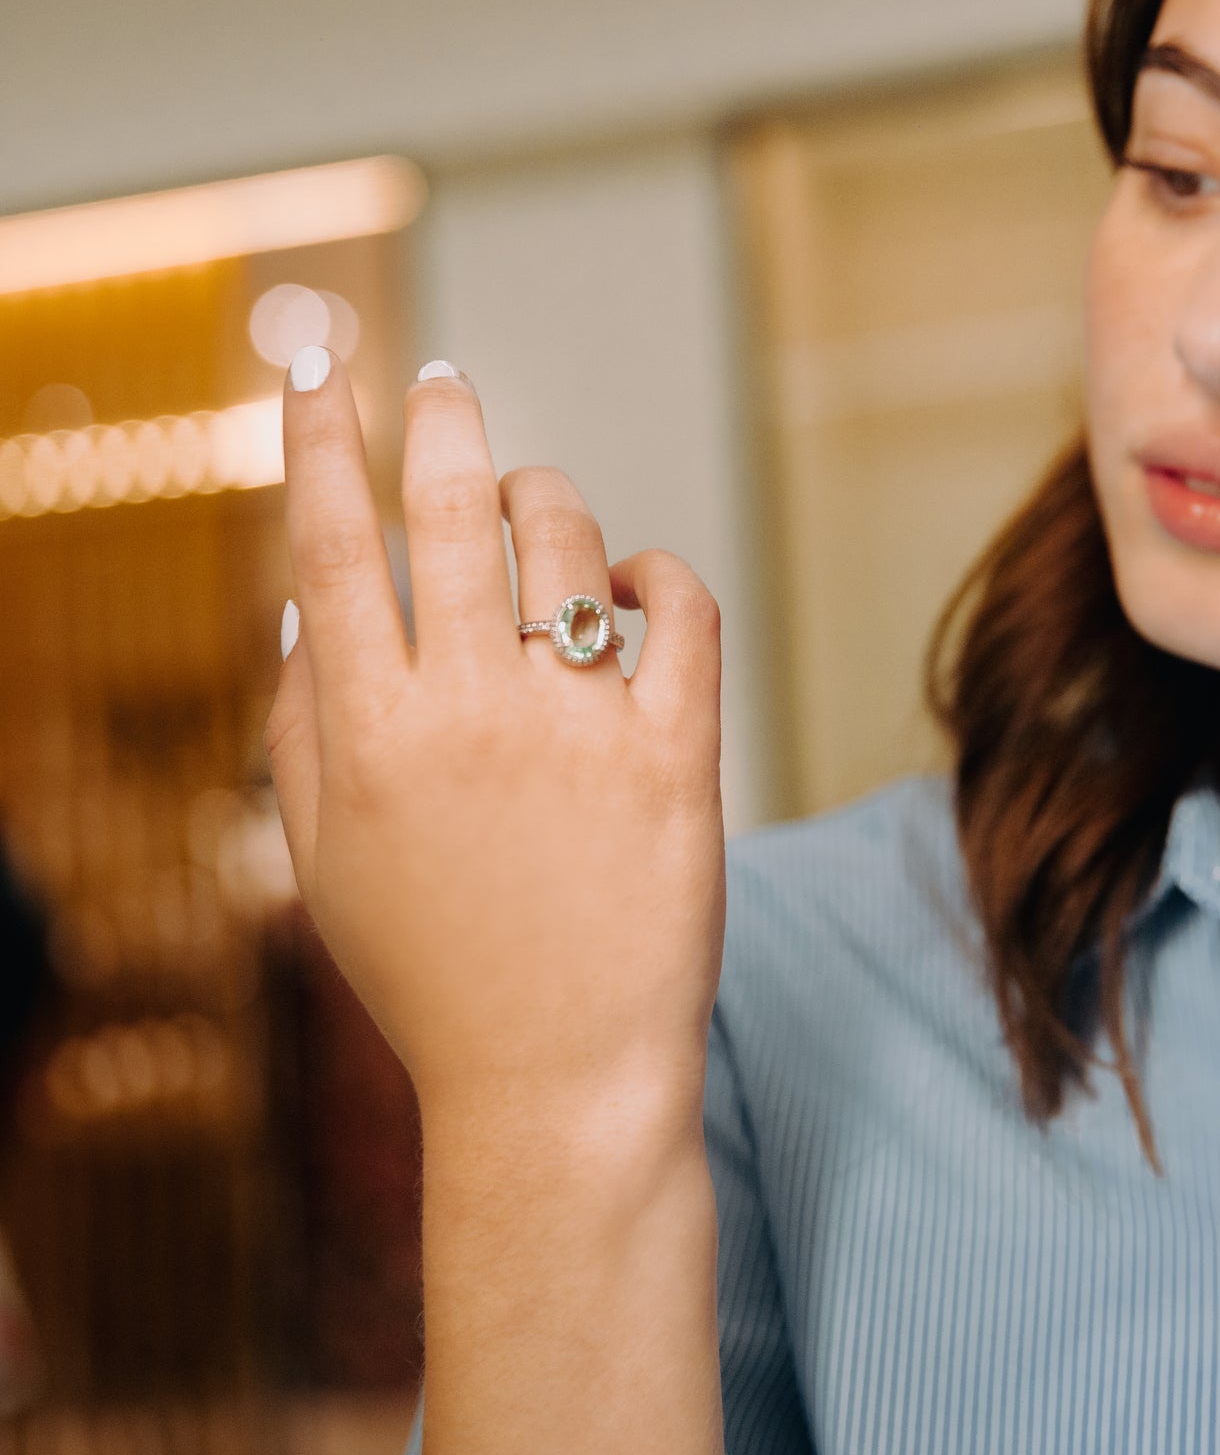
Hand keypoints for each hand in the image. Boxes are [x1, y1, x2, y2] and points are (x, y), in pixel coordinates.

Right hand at [263, 351, 726, 1133]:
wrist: (558, 1082)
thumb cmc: (433, 970)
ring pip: (568, 540)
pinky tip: (637, 588)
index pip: (329, 546)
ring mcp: (580, 727)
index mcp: (369, 735)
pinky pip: (682, 606)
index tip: (318, 372)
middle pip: (452, 508)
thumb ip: (302, 725)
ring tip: (536, 514)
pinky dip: (659, 574)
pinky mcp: (678, 753)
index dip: (316, 442)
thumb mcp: (328, 859)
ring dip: (548, 502)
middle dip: (442, 423)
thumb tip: (310, 602)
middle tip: (444, 388)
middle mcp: (469, 713)